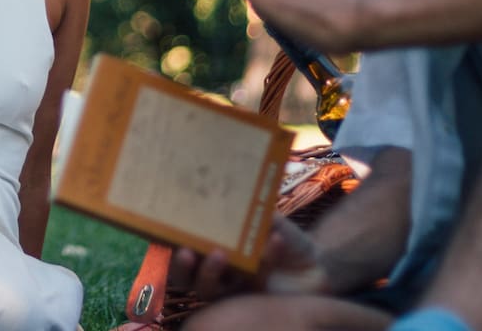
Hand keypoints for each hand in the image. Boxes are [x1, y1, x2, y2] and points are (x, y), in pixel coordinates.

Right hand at [170, 215, 328, 304]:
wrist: (314, 262)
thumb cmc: (281, 236)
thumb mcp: (262, 214)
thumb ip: (246, 206)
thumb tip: (228, 182)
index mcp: (211, 247)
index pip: (181, 249)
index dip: (169, 245)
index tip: (168, 234)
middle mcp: (216, 271)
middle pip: (185, 277)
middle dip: (181, 267)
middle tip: (187, 252)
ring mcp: (233, 288)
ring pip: (209, 289)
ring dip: (210, 272)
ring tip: (221, 254)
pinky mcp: (254, 298)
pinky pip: (252, 282)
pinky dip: (264, 260)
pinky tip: (275, 241)